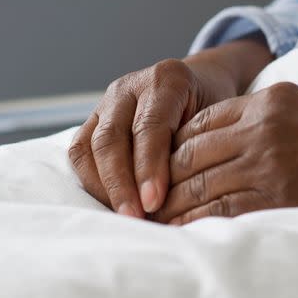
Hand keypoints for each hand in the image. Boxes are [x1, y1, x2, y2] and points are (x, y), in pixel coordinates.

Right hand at [68, 39, 272, 217]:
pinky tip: (113, 204)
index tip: (154, 202)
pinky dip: (93, 181)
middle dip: (121, 183)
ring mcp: (106, 102)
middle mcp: (130, 87)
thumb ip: (198, 149)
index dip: (149, 167)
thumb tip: (183, 201)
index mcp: (166, 80)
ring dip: (103, 186)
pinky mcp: (93, 119)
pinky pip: (80, 152)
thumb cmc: (213, 107)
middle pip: (112, 137)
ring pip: (89, 146)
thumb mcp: (217, 119)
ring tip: (124, 217)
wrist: (202, 81)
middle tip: (136, 218)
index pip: (150, 126)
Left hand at [153, 82, 297, 224]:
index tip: (158, 163)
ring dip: (174, 203)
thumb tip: (203, 132)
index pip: (198, 124)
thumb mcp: (292, 100)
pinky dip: (198, 221)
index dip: (171, 146)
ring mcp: (269, 166)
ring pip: (202, 185)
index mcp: (262, 104)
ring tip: (156, 215)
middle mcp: (260, 131)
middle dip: (163, 177)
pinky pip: (225, 211)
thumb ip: (247, 111)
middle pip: (192, 155)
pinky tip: (184, 228)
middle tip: (144, 193)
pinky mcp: (279, 198)